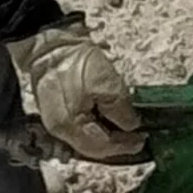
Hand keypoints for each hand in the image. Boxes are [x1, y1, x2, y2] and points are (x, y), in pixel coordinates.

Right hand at [6, 21, 144, 162]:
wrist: (51, 43)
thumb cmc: (77, 61)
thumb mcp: (107, 82)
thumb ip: (120, 109)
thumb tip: (130, 126)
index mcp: (70, 125)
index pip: (102, 146)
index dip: (125, 146)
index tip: (141, 139)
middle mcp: (59, 130)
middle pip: (93, 148)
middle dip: (115, 146)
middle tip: (134, 138)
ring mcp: (55, 123)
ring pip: (85, 141)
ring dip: (105, 138)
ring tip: (122, 130)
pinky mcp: (55, 113)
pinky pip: (78, 130)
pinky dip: (94, 129)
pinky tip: (105, 121)